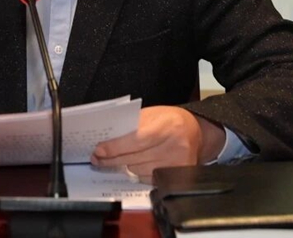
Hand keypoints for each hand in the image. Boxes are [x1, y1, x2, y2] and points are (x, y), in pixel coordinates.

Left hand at [90, 106, 225, 182]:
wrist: (195, 131)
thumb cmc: (170, 120)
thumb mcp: (152, 114)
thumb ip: (132, 126)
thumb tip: (107, 138)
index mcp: (167, 126)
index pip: (136, 140)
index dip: (115, 147)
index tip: (99, 150)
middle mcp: (174, 146)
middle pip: (135, 158)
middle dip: (112, 159)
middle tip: (97, 158)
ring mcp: (176, 164)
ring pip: (138, 171)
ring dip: (122, 167)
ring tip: (110, 161)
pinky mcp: (176, 176)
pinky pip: (147, 179)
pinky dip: (136, 172)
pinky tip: (129, 165)